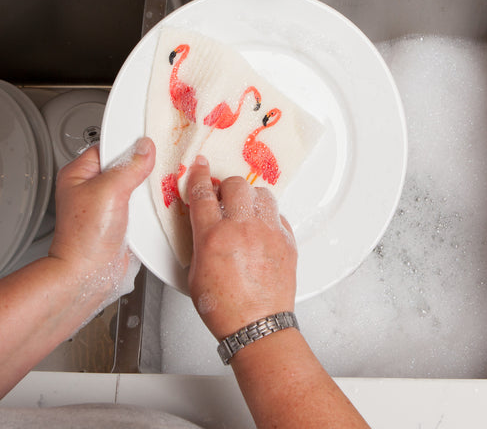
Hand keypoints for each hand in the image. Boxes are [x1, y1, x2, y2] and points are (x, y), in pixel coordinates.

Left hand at [50, 137, 154, 299]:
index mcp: (80, 174)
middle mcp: (94, 188)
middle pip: (126, 165)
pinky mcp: (124, 221)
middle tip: (161, 164)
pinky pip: (143, 205)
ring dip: (151, 187)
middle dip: (145, 166)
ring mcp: (109, 205)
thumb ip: (129, 166)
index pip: (109, 146)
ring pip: (137, 185)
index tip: (150, 141)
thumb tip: (145, 148)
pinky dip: (154, 204)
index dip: (130, 143)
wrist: (89, 275)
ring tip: (164, 183)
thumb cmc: (84, 238)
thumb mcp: (109, 191)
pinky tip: (163, 203)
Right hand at [186, 155, 296, 339]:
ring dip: (251, 198)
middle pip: (236, 185)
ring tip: (247, 211)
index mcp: (213, 237)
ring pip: (262, 194)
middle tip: (225, 197)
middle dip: (228, 186)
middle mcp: (242, 229)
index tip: (202, 166)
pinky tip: (262, 230)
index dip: (200, 174)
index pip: (203, 192)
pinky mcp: (286, 240)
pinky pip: (278, 215)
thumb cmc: (225, 307)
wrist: (258, 326)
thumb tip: (205, 224)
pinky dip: (269, 217)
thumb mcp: (195, 274)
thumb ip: (199, 241)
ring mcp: (267, 233)